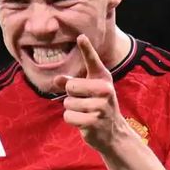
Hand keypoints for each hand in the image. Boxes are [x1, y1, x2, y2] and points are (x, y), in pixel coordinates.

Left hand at [53, 35, 128, 151]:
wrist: (113, 132)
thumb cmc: (97, 106)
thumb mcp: (87, 92)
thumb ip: (71, 83)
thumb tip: (56, 79)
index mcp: (103, 79)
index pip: (93, 61)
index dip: (86, 48)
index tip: (80, 37)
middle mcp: (105, 90)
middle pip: (71, 87)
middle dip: (70, 96)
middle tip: (83, 102)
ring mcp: (100, 106)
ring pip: (67, 103)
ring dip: (71, 110)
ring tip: (85, 113)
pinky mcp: (94, 121)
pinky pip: (68, 116)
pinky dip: (72, 120)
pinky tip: (83, 122)